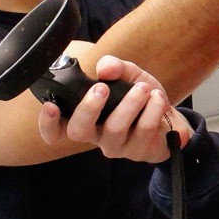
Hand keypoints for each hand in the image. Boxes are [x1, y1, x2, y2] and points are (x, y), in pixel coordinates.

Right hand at [38, 55, 191, 162]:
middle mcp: (97, 135)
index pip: (56, 130)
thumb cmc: (141, 98)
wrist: (171, 118)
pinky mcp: (139, 151)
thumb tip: (105, 68)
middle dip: (88, 108)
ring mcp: (117, 146)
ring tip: (143, 88)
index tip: (50, 106)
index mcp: (87, 118)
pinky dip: (152, 108)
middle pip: (78, 131)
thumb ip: (115, 67)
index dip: (48, 123)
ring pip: (114, 129)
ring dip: (129, 104)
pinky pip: (143, 130)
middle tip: (102, 88)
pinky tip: (158, 98)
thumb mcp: (128, 75)